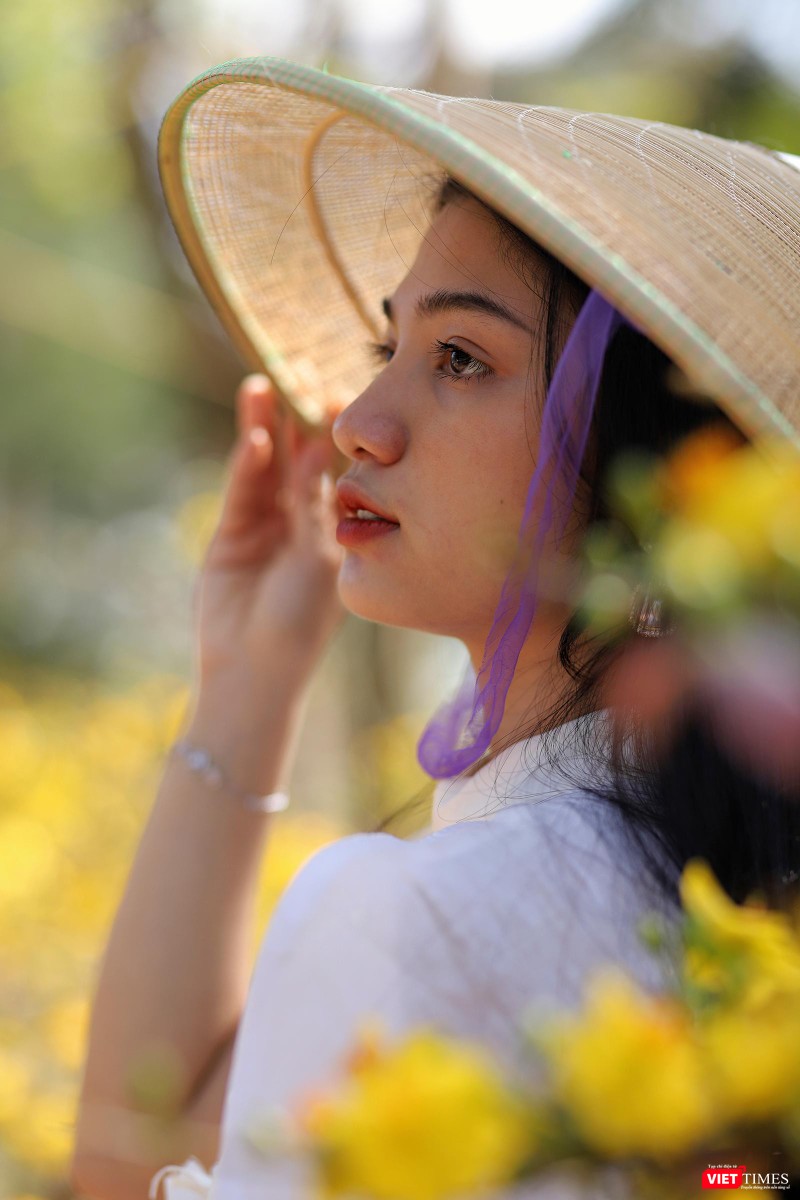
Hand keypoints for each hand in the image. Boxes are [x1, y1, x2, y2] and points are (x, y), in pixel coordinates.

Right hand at [192, 375, 345, 687]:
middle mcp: (299, 522)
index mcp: (333, 529)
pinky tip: (256, 435)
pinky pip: (242, 490)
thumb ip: (313, 504)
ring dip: (263, 428)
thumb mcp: (318, 559)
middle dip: (294, 416)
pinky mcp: (231, 535)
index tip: (340, 390)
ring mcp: (263, 526)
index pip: (334, 468)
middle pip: (295, 457)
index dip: (334, 432)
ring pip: (264, 467)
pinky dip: (247, 463)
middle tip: (295, 368)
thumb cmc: (302, 624)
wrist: (255, 669)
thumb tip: (319, 448)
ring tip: (261, 383)